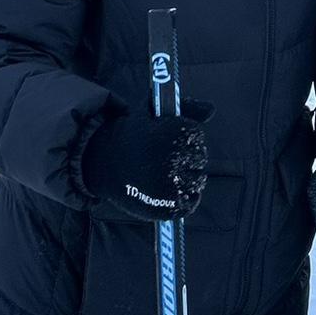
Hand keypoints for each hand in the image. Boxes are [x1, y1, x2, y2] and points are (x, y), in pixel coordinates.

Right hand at [84, 99, 212, 219]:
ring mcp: (170, 184)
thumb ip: (185, 109)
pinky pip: (191, 202)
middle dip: (188, 157)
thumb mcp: (154, 114)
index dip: (187, 137)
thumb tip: (211, 109)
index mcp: (172, 133)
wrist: (104, 163)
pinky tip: (174, 190)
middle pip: (199, 157)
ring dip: (189, 176)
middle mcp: (173, 158)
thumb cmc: (132, 137)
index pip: (196, 135)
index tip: (172, 140)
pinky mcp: (167, 205)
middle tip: (169, 158)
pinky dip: (187, 198)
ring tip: (169, 174)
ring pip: (198, 179)